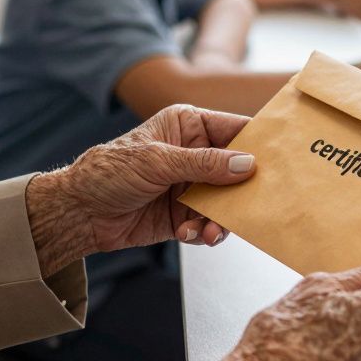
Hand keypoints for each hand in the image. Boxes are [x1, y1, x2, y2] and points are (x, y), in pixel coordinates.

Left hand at [24, 105, 252, 275]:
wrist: (77, 212)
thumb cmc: (108, 172)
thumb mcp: (157, 162)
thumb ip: (204, 164)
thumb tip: (247, 164)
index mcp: (189, 125)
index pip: (235, 129)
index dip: (259, 143)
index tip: (282, 160)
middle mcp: (195, 154)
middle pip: (237, 171)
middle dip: (244, 192)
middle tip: (254, 207)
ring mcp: (191, 185)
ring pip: (226, 203)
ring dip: (222, 219)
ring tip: (210, 231)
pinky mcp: (184, 214)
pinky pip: (208, 224)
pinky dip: (203, 232)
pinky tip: (189, 234)